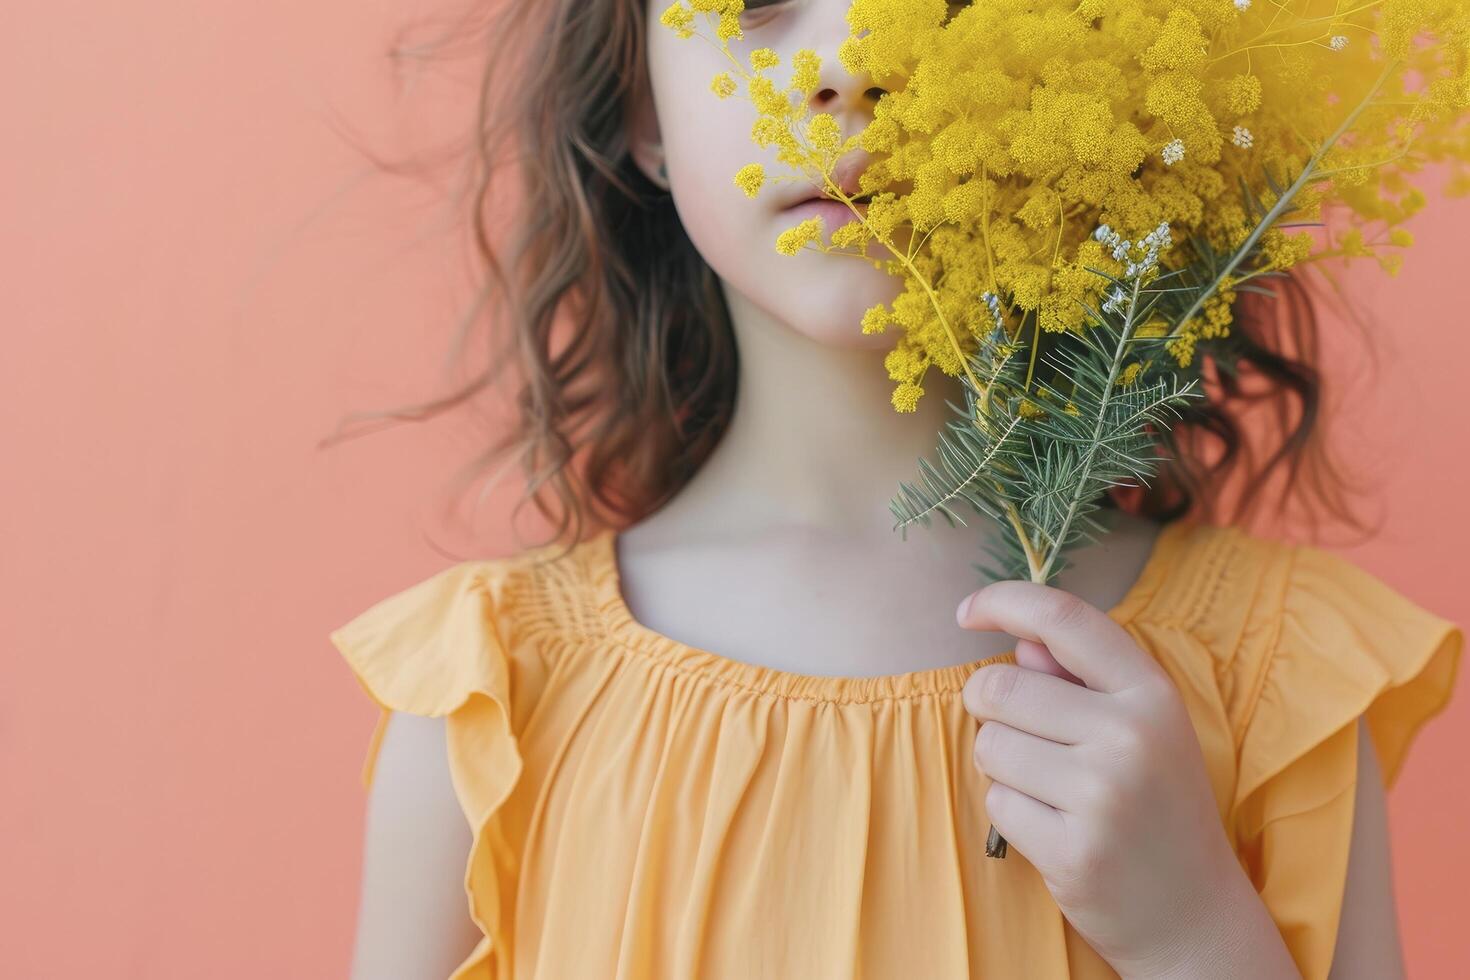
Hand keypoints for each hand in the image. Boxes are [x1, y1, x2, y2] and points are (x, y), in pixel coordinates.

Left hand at [956, 580, 1271, 975]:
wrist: (1194, 913)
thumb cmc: (1154, 805)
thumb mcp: (1140, 729)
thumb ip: (1078, 679)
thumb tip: (1021, 640)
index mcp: (1152, 694)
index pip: (1065, 620)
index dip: (1004, 601)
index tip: (966, 610)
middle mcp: (1132, 736)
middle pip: (1000, 687)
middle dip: (991, 709)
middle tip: (1029, 740)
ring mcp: (1103, 795)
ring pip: (990, 746)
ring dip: (1002, 765)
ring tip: (1054, 792)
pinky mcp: (1073, 849)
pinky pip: (996, 802)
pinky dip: (1011, 813)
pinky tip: (1055, 830)